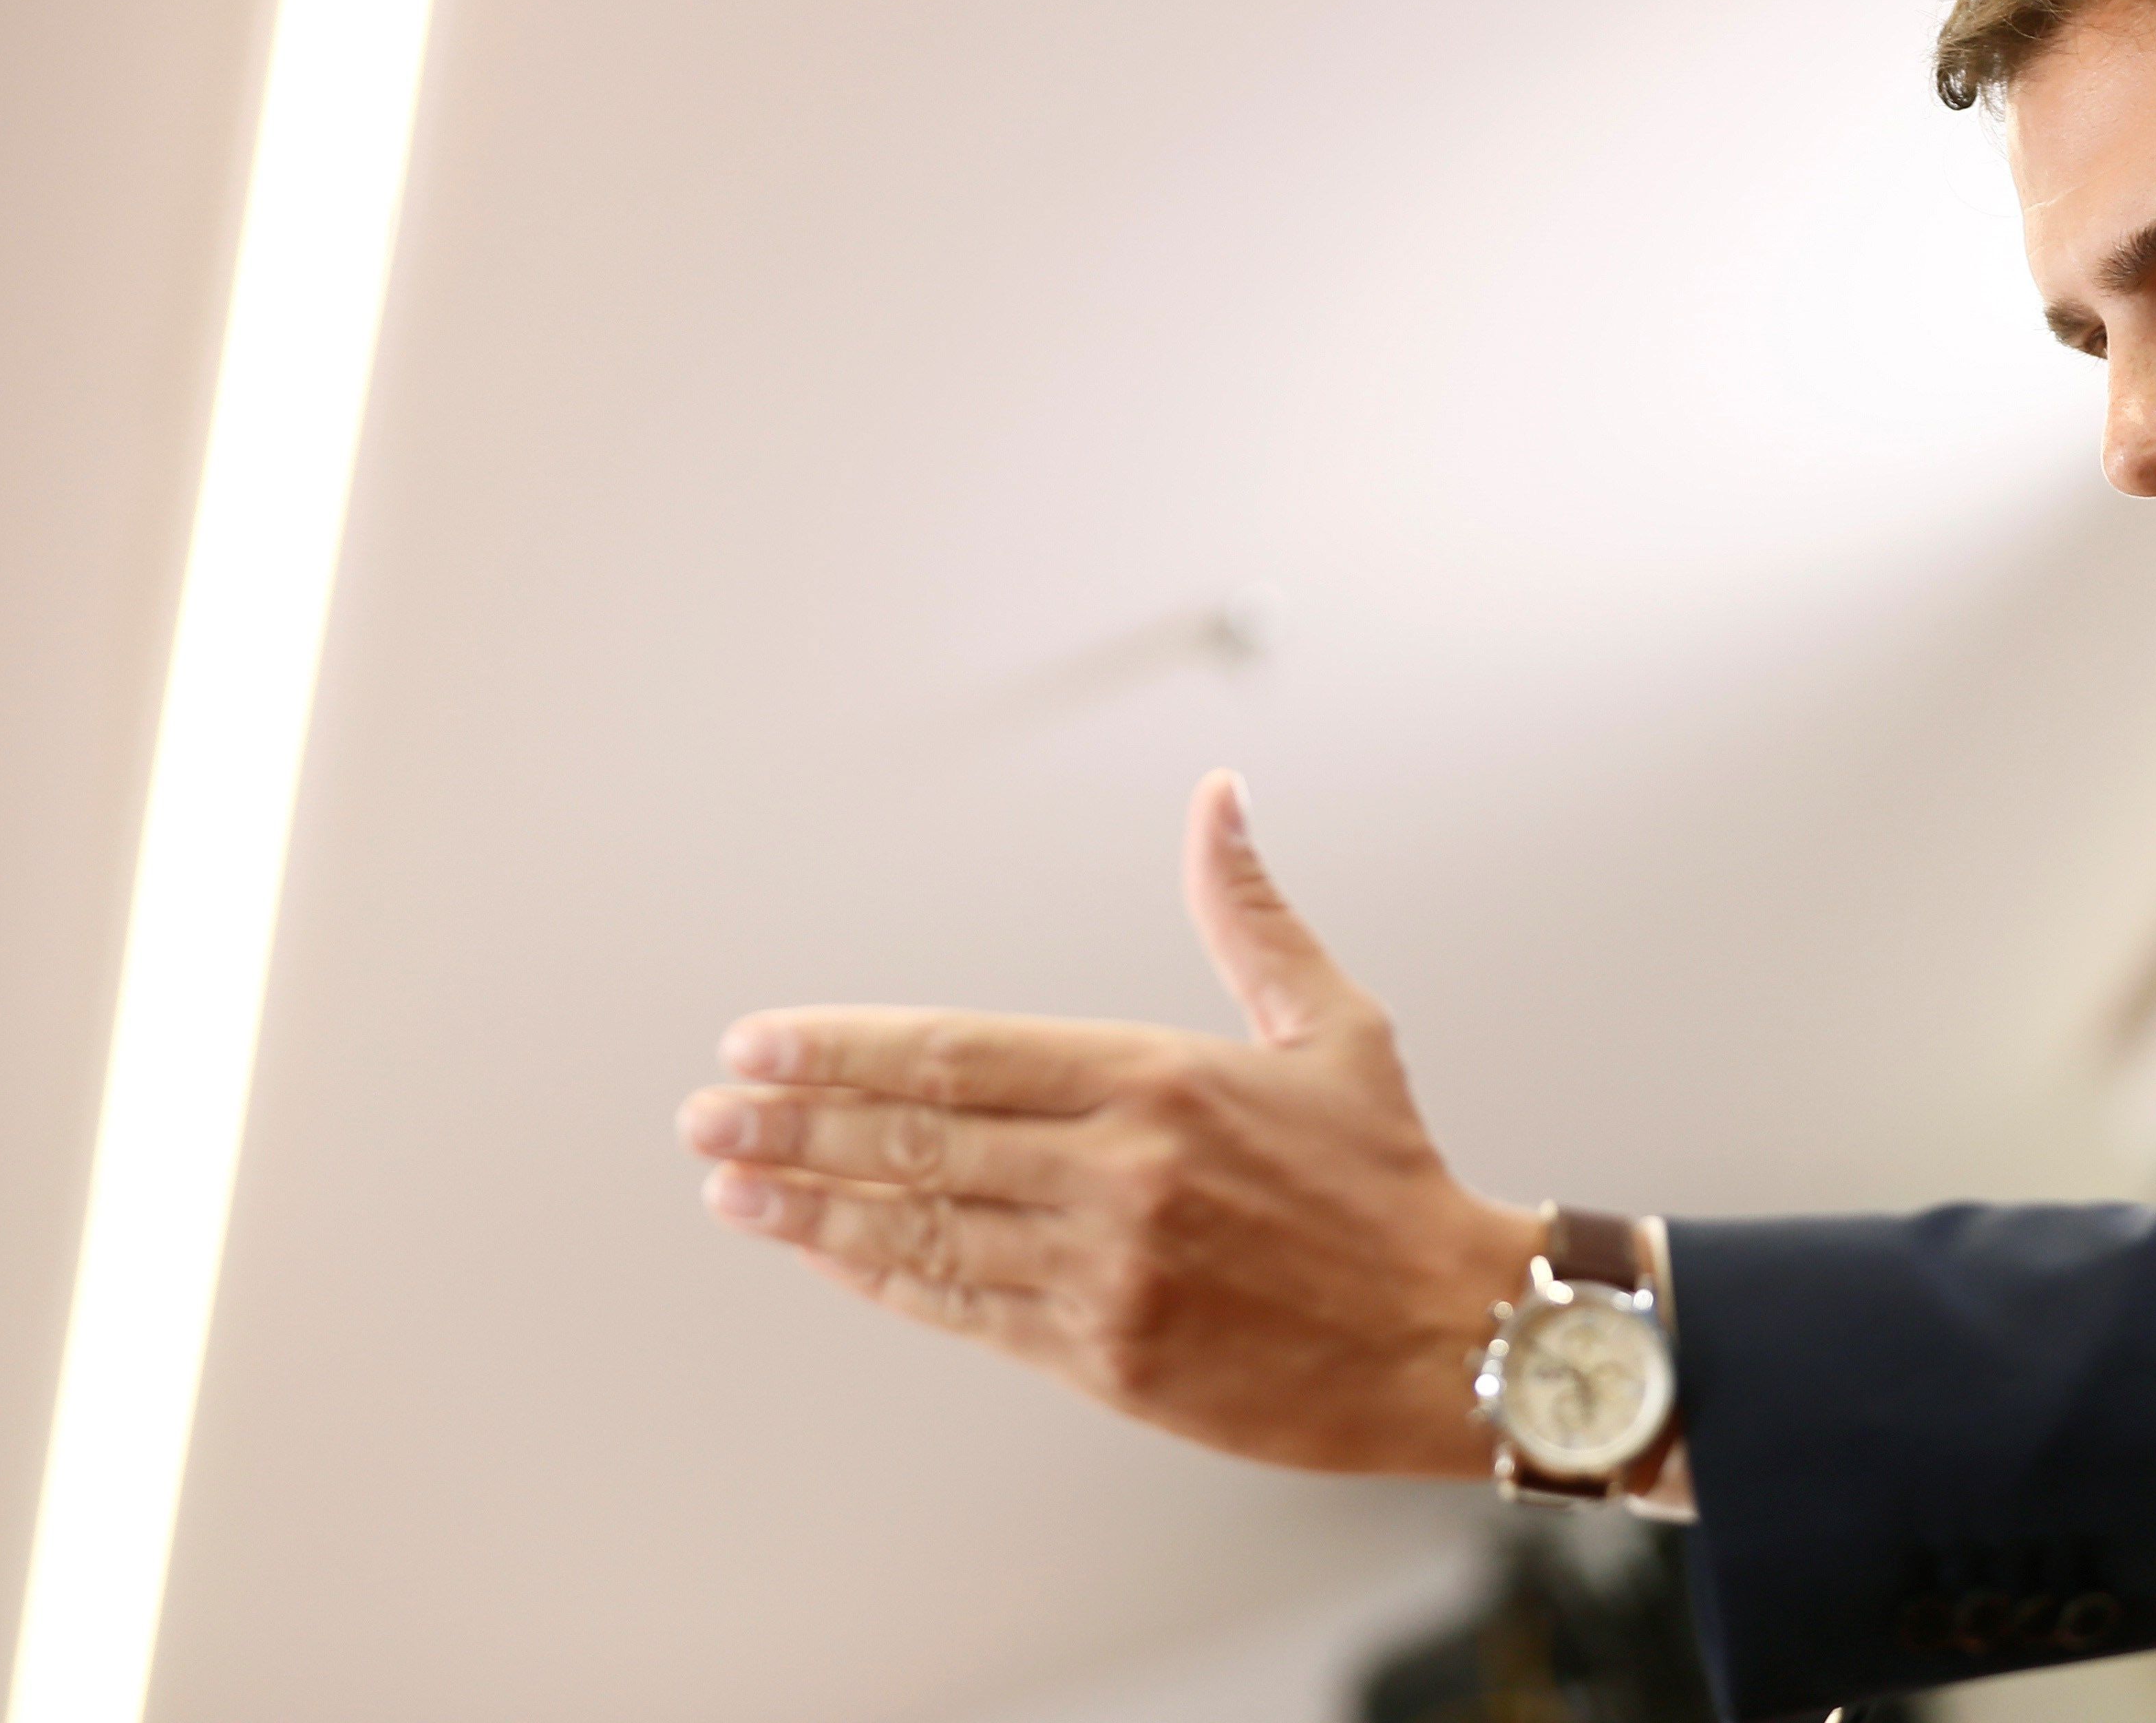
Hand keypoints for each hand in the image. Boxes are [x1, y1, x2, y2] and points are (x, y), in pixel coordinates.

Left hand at [677, 771, 1541, 1475]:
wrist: (1451, 1333)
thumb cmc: (1389, 1180)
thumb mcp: (1333, 1026)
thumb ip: (1248, 915)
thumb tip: (1219, 798)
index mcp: (1158, 1079)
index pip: (959, 1051)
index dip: (841, 1048)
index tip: (755, 1041)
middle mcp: (1119, 1170)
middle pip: (916, 1137)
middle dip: (793, 1123)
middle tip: (705, 1112)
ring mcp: (1105, 1269)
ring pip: (920, 1228)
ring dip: (810, 1204)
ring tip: (727, 1182)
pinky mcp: (1105, 1356)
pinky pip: (962, 1310)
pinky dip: (879, 1279)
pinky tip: (822, 1253)